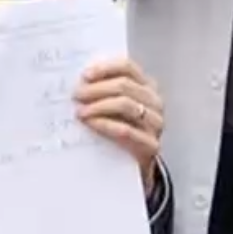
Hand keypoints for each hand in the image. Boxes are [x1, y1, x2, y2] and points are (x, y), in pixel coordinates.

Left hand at [74, 56, 164, 195]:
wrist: (132, 166)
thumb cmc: (121, 130)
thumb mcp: (114, 107)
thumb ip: (104, 90)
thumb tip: (79, 81)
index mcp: (146, 86)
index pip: (127, 67)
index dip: (104, 68)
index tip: (85, 76)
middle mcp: (154, 101)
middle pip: (124, 86)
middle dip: (96, 89)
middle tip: (76, 95)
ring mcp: (155, 123)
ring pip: (126, 105)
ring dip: (99, 106)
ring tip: (80, 111)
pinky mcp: (151, 145)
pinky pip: (126, 130)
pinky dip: (106, 125)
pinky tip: (92, 123)